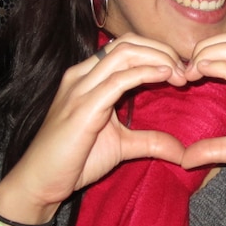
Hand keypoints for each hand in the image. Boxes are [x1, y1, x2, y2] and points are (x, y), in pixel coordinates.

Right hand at [0, 34, 189, 221]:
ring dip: (158, 59)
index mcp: (87, 77)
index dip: (156, 52)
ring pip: (125, 54)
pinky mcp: (83, 107)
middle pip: (128, 43)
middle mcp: (82, 75)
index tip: (181, 71)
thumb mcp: (121, 146)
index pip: (126, 47)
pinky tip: (165, 76)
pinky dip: (145, 73)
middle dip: (161, 51)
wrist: (40, 182)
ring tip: (180, 74)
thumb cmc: (73, 161)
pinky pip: (118, 79)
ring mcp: (80, 88)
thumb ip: (150, 142)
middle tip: (186, 70)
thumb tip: (182, 152)